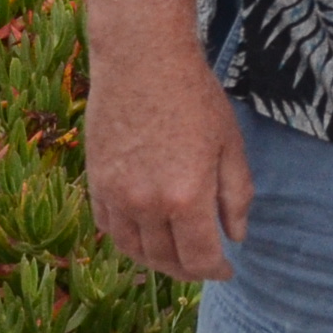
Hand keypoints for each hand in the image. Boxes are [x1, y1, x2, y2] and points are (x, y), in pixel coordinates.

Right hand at [84, 28, 253, 280]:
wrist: (142, 61)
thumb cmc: (194, 97)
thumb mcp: (230, 144)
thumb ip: (236, 195)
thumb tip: (236, 236)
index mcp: (187, 198)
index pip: (200, 259)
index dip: (216, 271)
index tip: (227, 268)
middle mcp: (147, 205)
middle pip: (165, 261)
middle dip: (188, 269)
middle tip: (204, 263)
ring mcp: (116, 196)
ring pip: (134, 250)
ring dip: (157, 259)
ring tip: (175, 253)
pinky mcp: (95, 183)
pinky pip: (109, 228)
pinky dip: (128, 238)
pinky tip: (145, 231)